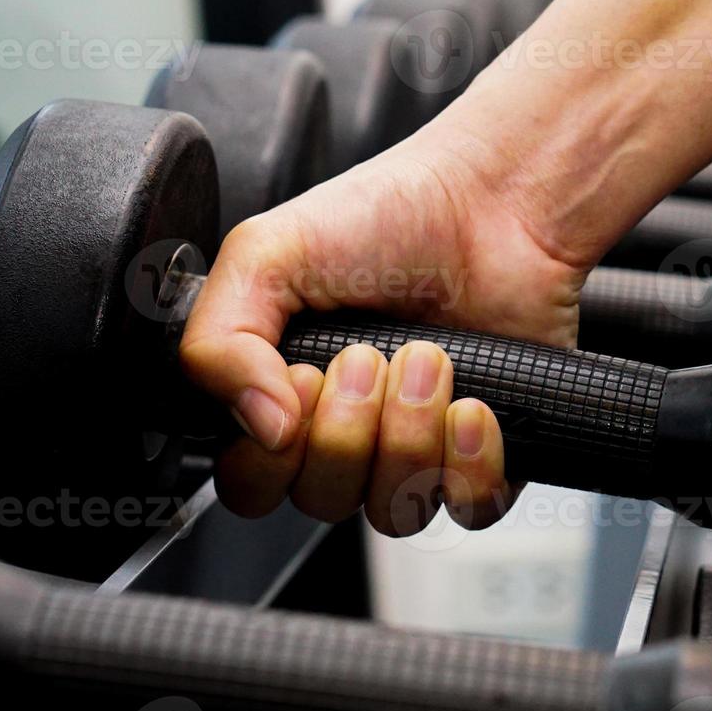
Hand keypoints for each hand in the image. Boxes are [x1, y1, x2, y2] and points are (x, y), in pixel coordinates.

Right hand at [180, 128, 587, 536]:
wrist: (492, 201)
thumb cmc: (387, 216)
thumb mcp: (266, 254)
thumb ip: (219, 341)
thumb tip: (259, 427)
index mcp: (281, 396)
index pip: (250, 484)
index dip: (273, 454)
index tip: (303, 380)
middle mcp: (346, 433)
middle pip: (321, 501)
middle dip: (347, 430)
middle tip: (368, 357)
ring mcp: (415, 447)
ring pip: (394, 510)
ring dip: (410, 434)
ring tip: (429, 358)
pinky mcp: (483, 453)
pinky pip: (469, 505)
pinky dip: (472, 461)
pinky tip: (473, 403)